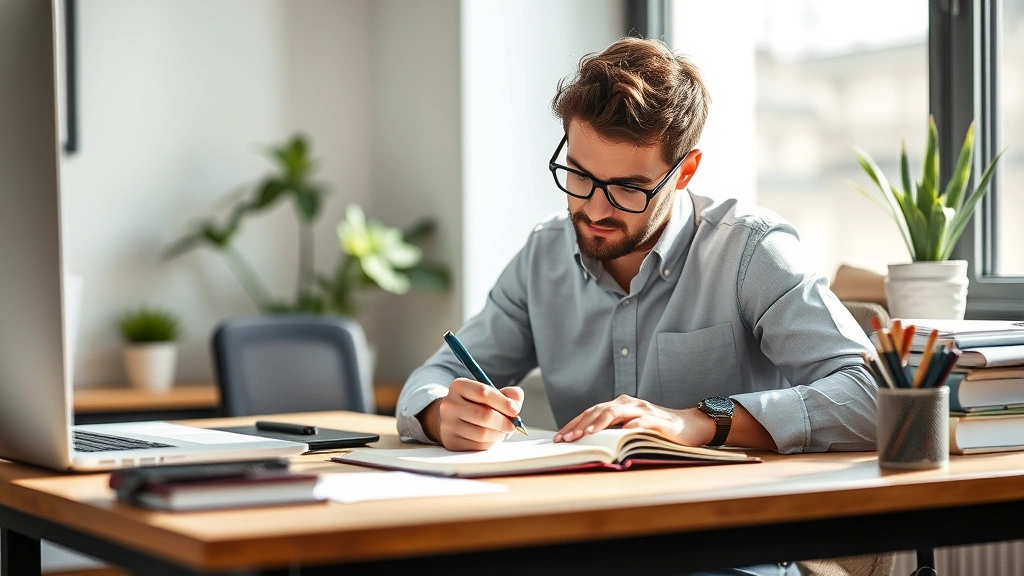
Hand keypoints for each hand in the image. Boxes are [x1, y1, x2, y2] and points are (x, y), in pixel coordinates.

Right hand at [417, 378, 523, 450]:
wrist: (451, 419)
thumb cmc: (475, 405)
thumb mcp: (489, 394)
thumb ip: (507, 394)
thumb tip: (517, 396)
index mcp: (459, 386)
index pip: (483, 392)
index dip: (503, 402)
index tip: (515, 410)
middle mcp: (449, 405)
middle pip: (483, 415)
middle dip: (503, 422)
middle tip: (512, 425)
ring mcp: (448, 424)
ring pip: (482, 433)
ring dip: (499, 434)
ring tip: (502, 431)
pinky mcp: (451, 442)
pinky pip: (478, 446)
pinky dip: (490, 443)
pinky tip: (491, 437)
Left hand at [553, 394, 715, 446]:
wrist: (690, 426)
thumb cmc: (657, 430)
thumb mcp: (630, 428)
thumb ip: (612, 430)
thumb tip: (584, 442)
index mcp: (620, 406)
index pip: (592, 413)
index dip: (574, 424)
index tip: (559, 437)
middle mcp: (630, 404)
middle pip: (600, 411)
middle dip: (581, 425)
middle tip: (567, 439)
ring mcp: (644, 411)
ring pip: (618, 412)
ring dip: (601, 423)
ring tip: (587, 434)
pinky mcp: (660, 421)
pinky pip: (645, 421)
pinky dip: (635, 425)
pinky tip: (625, 431)